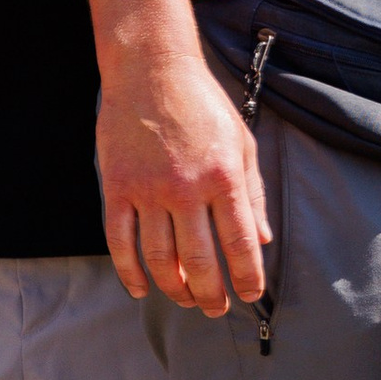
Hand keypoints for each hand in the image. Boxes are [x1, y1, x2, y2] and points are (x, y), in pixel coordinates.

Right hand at [96, 43, 269, 315]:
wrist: (151, 70)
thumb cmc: (201, 104)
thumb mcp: (241, 142)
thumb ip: (252, 192)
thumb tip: (263, 238)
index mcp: (224, 177)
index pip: (240, 243)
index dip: (248, 277)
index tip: (251, 294)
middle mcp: (186, 188)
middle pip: (200, 260)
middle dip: (211, 293)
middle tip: (216, 309)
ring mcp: (148, 191)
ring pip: (160, 258)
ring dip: (174, 288)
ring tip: (185, 300)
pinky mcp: (117, 189)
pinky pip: (121, 242)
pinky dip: (130, 271)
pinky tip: (142, 288)